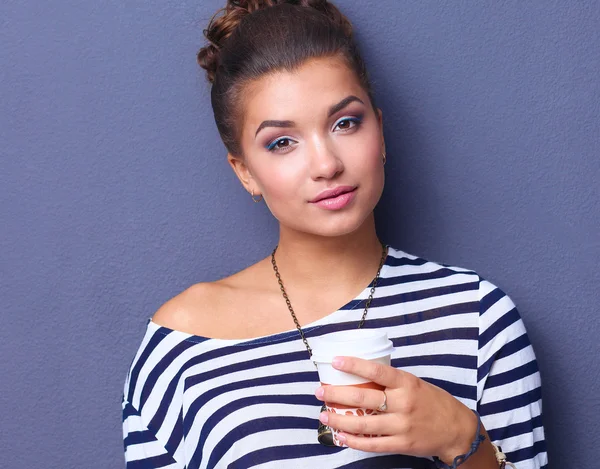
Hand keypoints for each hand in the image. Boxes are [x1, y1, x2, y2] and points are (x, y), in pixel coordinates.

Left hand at [314, 356, 477, 462]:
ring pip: (363, 423)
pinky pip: (372, 444)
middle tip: (320, 391)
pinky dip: (354, 441)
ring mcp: (402, 425)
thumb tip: (361, 374)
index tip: (336, 361)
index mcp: (406, 383)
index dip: (354, 365)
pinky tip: (341, 436)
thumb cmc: (433, 402)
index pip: (377, 370)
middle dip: (336, 394)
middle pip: (363, 397)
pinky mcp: (401, 444)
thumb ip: (392, 381)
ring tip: (324, 414)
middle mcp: (403, 403)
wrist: (456, 430)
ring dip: (339, 419)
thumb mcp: (415, 383)